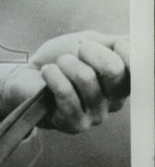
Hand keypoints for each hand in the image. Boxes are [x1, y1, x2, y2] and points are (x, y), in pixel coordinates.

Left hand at [0, 31, 129, 132]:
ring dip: (66, 63)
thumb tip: (135, 43)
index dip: (122, 50)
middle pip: (114, 70)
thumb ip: (115, 42)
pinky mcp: (75, 124)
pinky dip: (52, 75)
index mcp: (122, 82)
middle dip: (89, 51)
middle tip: (76, 51)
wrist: (28, 75)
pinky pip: (66, 92)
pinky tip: (48, 73)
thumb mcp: (90, 42)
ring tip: (59, 65)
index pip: (137, 67)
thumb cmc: (60, 59)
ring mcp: (96, 115)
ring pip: (86, 78)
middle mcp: (114, 102)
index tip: (104, 43)